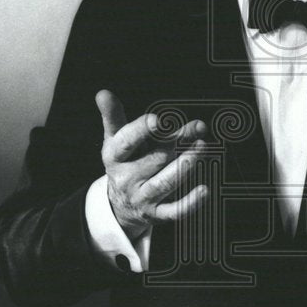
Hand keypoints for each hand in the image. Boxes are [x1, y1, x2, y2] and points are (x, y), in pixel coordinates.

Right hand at [96, 90, 209, 240]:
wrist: (119, 204)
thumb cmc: (124, 162)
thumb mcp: (115, 140)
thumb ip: (114, 116)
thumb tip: (102, 93)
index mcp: (114, 157)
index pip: (126, 143)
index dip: (141, 131)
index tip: (158, 120)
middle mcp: (126, 179)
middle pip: (154, 158)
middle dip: (177, 142)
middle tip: (198, 127)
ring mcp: (142, 197)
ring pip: (165, 183)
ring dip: (185, 165)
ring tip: (202, 147)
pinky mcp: (156, 214)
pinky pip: (174, 211)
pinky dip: (190, 202)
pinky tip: (205, 190)